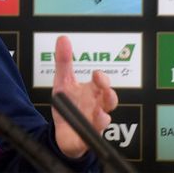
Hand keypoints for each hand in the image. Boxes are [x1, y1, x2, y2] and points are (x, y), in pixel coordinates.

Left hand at [51, 35, 118, 158]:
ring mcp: (93, 121)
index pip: (102, 83)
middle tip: (105, 90)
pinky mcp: (87, 135)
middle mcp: (96, 106)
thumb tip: (63, 38)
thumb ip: (63, 61)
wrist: (63, 129)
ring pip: (105, 119)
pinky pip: (92, 135)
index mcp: (92, 92)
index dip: (102, 79)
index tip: (97, 75)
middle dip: (110, 95)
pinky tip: (88, 126)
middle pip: (110, 100)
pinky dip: (91, 130)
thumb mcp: (62, 81)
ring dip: (103, 115)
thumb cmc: (68, 104)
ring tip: (99, 112)